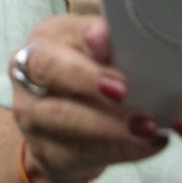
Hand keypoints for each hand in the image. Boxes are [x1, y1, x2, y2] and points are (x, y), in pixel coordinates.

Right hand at [6, 14, 168, 182]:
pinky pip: (81, 152)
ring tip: (148, 126)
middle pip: (49, 68)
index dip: (86, 36)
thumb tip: (151, 47)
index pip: (66, 30)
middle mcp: (30, 71)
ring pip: (63, 117)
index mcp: (49, 36)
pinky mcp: (46, 151)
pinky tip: (148, 144)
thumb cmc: (91, 80)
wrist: (62, 133)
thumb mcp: (103, 56)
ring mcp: (32, 114)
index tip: (106, 42)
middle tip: (124, 90)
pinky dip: (120, 150)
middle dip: (87, 78)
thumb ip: (121, 50)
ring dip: (109, 124)